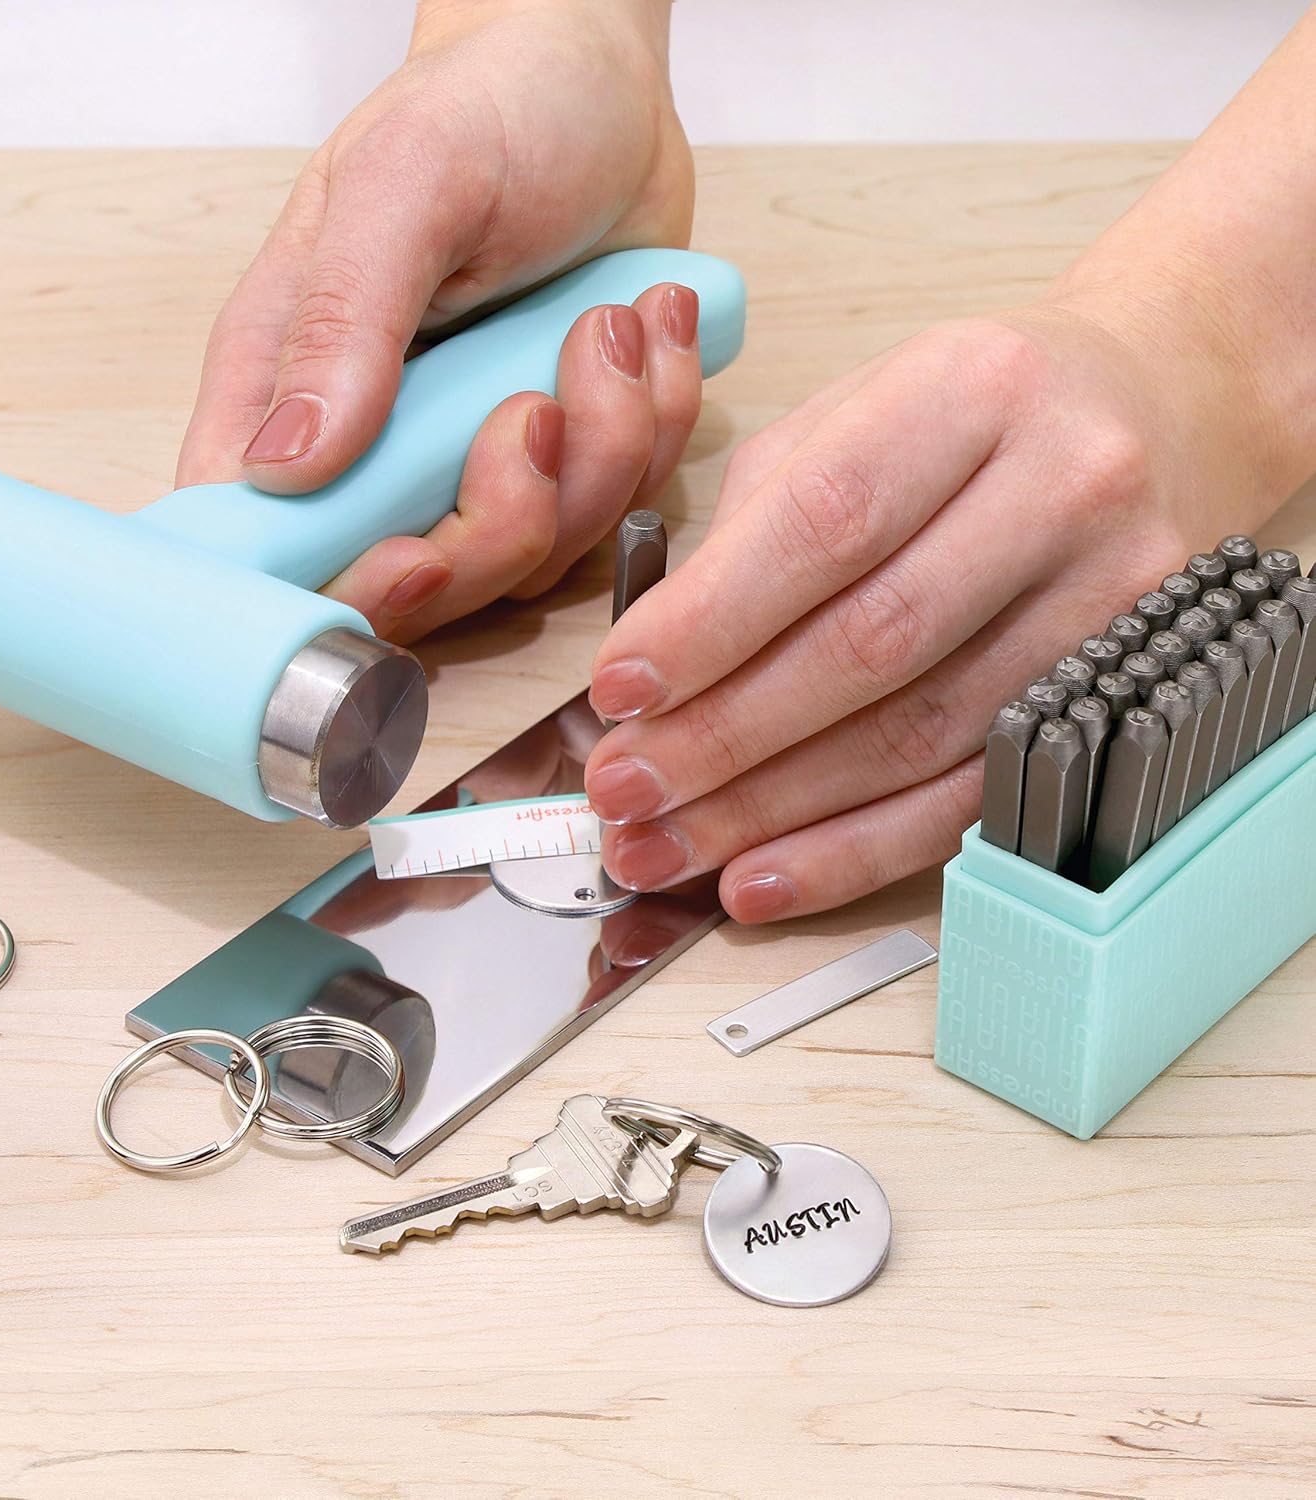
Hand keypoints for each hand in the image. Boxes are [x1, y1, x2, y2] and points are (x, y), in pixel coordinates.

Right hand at [177, 0, 700, 642]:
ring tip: (606, 330)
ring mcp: (472, 462)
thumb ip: (343, 322)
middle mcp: (377, 447)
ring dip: (598, 455)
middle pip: (420, 588)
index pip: (270, 550)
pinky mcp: (564, 459)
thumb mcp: (406, 185)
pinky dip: (651, 432)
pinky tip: (645, 334)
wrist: (598, 83)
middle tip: (536, 409)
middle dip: (503, 523)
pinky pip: (615, 510)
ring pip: (532, 560)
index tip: (418, 552)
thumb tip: (290, 463)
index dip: (344, 589)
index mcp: (289, 389)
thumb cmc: (488, 107)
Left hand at [583, 292, 1305, 921]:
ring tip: (667, 847)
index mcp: (975, 390)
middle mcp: (1063, 489)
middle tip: (624, 792)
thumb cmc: (975, 417)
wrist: (1158, 414)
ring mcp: (1113, 602)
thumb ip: (754, 521)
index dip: (713, 621)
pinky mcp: (1121, 695)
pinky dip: (856, 852)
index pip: (826, 520)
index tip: (619, 688)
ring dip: (772, 813)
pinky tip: (765, 877)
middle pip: (872, 645)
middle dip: (724, 737)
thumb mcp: (857, 412)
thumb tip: (652, 667)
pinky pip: (971, 801)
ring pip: (920, 738)